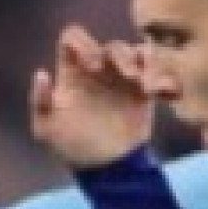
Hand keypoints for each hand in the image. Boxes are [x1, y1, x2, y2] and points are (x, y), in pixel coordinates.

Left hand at [29, 24, 152, 169]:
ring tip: (146, 86)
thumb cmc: (72, 148)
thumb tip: (42, 73)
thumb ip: (41, 102)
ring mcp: (123, 78)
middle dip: (121, 57)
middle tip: (128, 76)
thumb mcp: (46, 130)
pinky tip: (166, 94)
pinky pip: (158, 74)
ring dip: (144, 66)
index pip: (73, 38)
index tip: (91, 65)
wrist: (105, 170)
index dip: (83, 43)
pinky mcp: (144, 92)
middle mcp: (99, 69)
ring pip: (137, 55)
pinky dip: (165, 79)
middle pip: (113, 46)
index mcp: (73, 72)